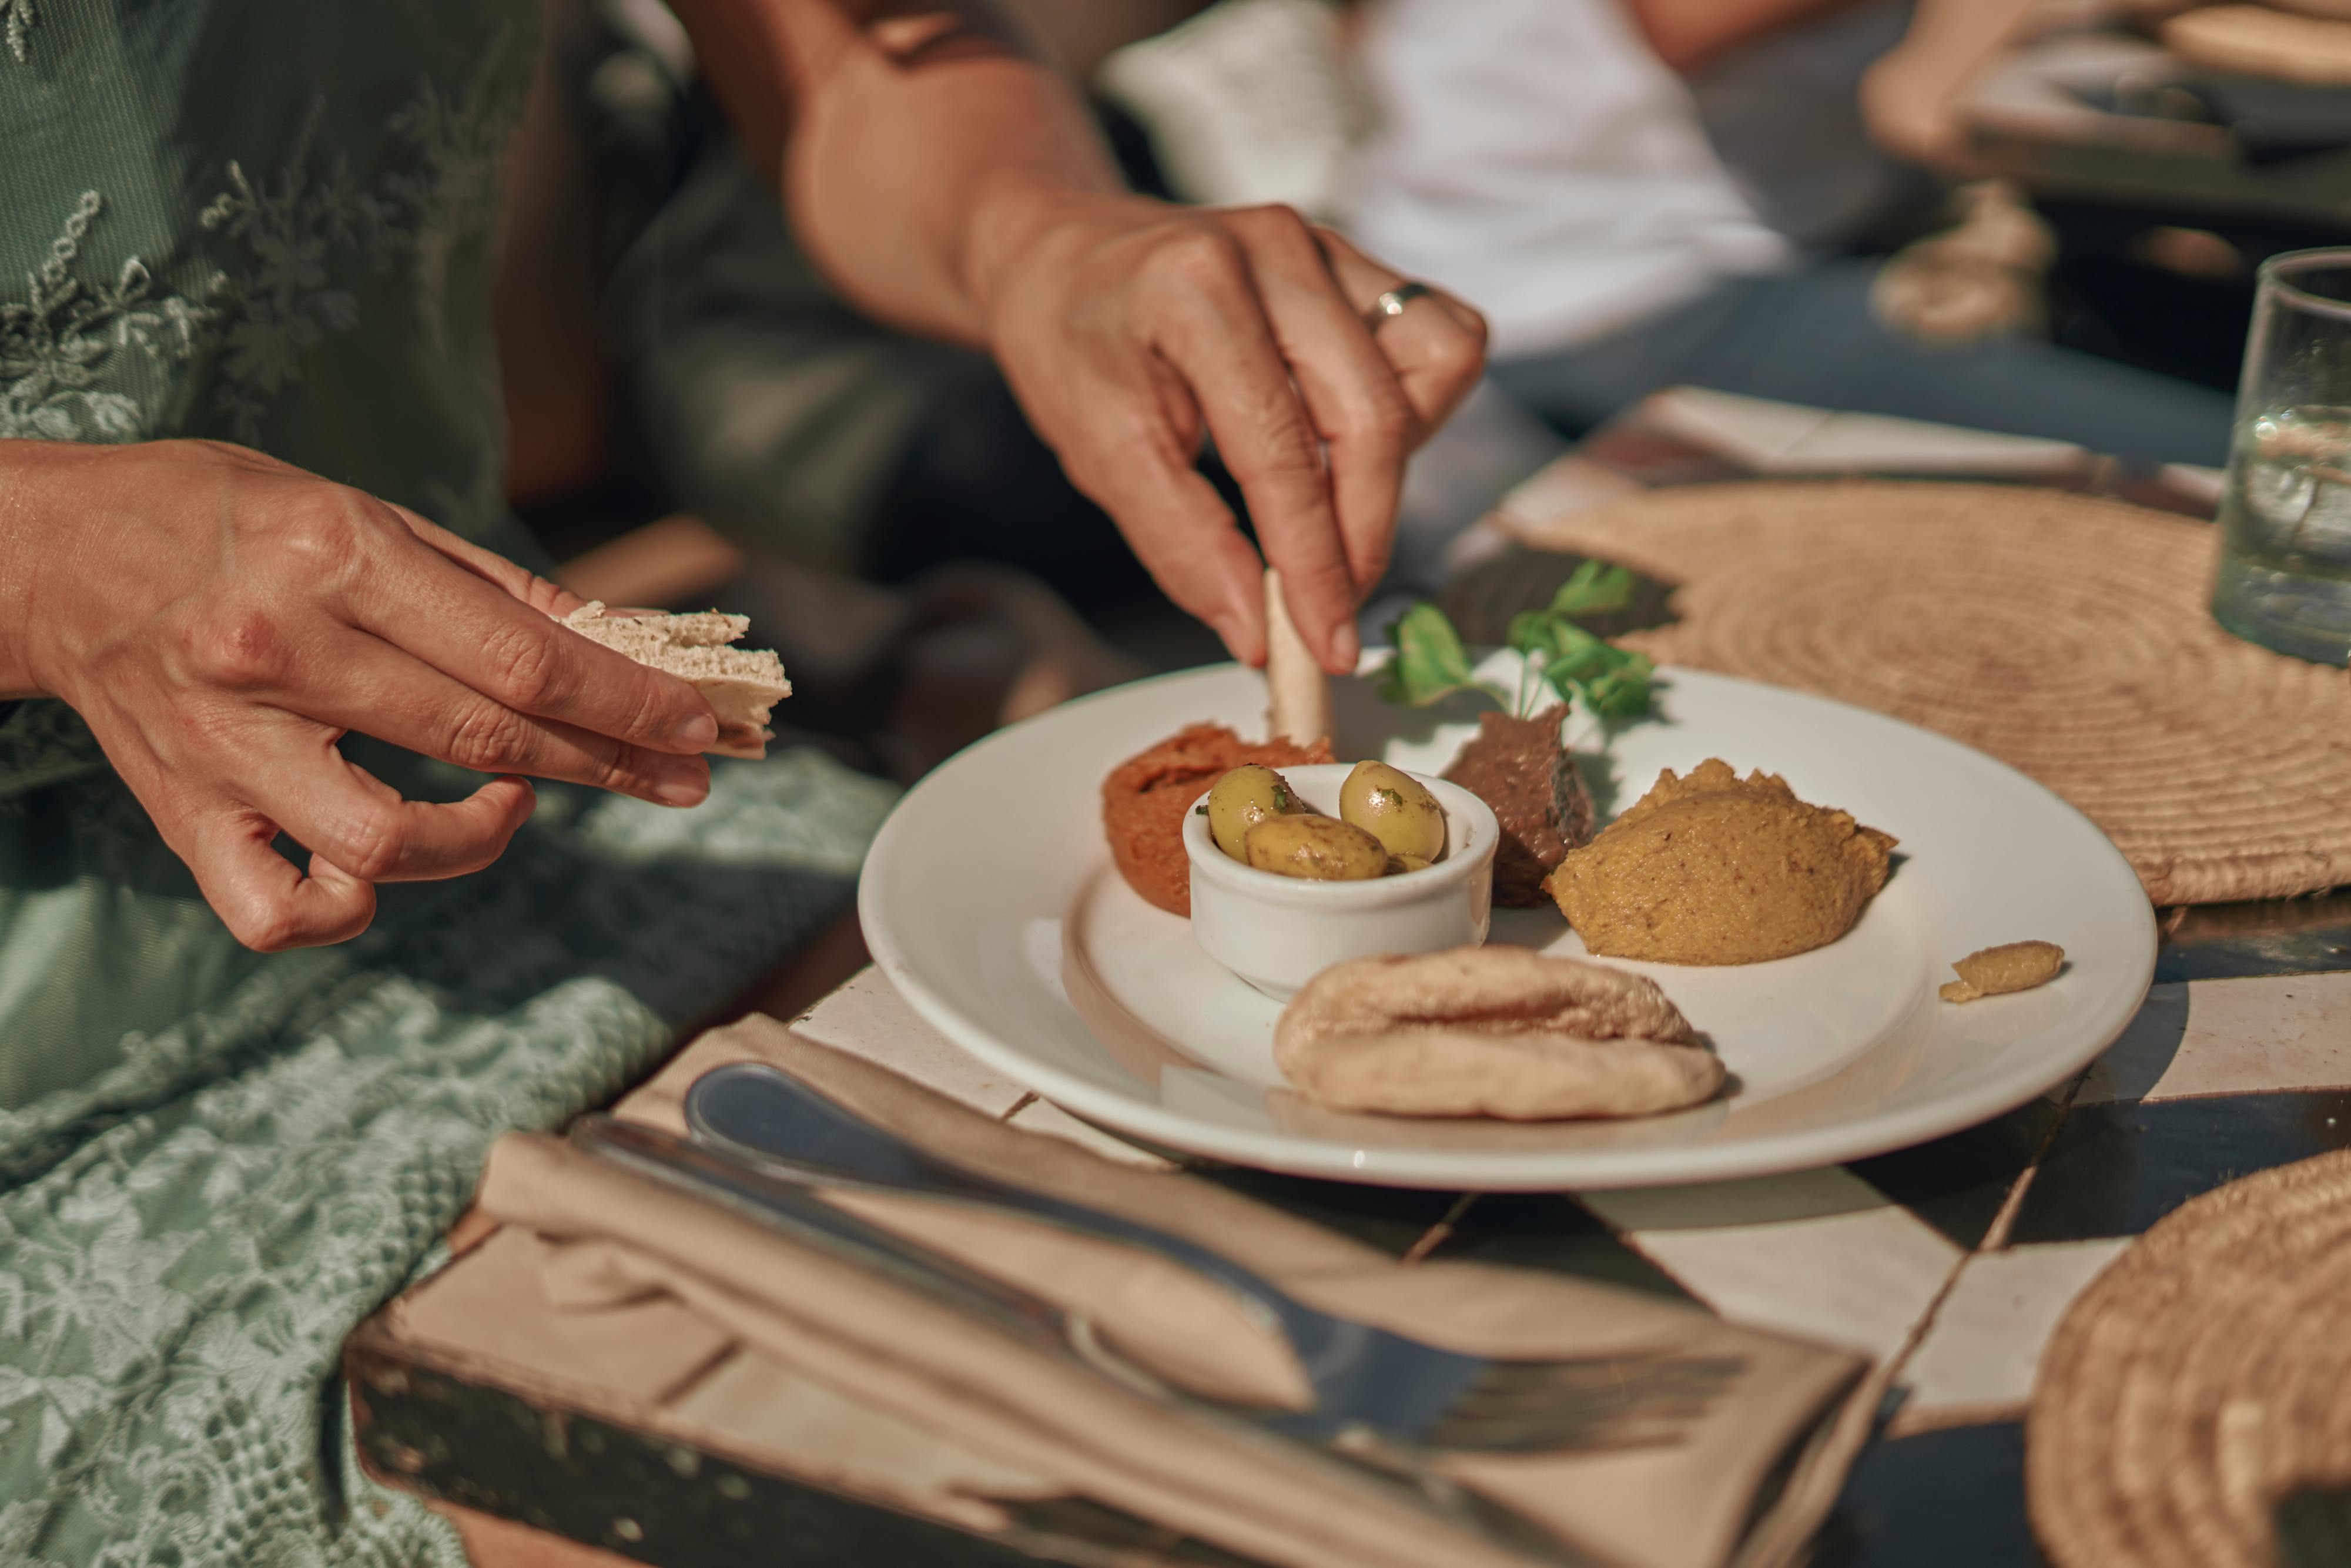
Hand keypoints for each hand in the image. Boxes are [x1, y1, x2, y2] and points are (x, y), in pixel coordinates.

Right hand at [0, 440, 724, 951]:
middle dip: (608, 767)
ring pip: (385, 846)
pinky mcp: (183, 813)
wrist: (51, 555)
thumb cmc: (229, 520)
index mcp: (333, 557)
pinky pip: (277, 912)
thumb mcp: (366, 511)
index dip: (625, 703)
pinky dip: (343, 910)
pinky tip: (379, 872)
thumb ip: (492, 588)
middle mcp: (276, 651)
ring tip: (511, 801)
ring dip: (480, 839)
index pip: (519, 659)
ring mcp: (223, 744)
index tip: (696, 729)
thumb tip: (616, 645)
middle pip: (481, 742)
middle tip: (682, 778)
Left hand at [970, 191, 1486, 673]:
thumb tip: (1259, 633)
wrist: (1063, 255)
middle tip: (1329, 608)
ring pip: (1435, 366)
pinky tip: (1343, 440)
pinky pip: (1438, 338)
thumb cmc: (1071, 344)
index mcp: (1197, 289)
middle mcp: (1277, 251)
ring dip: (1395, 462)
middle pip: (1377, 415)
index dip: (1314, 562)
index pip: (1284, 451)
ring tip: (1324, 499)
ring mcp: (1326, 247)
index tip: (1325, 643)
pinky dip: (1411, 409)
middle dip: (1362, 534)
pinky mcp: (1354, 259)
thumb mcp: (1099, 455)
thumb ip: (1183, 546)